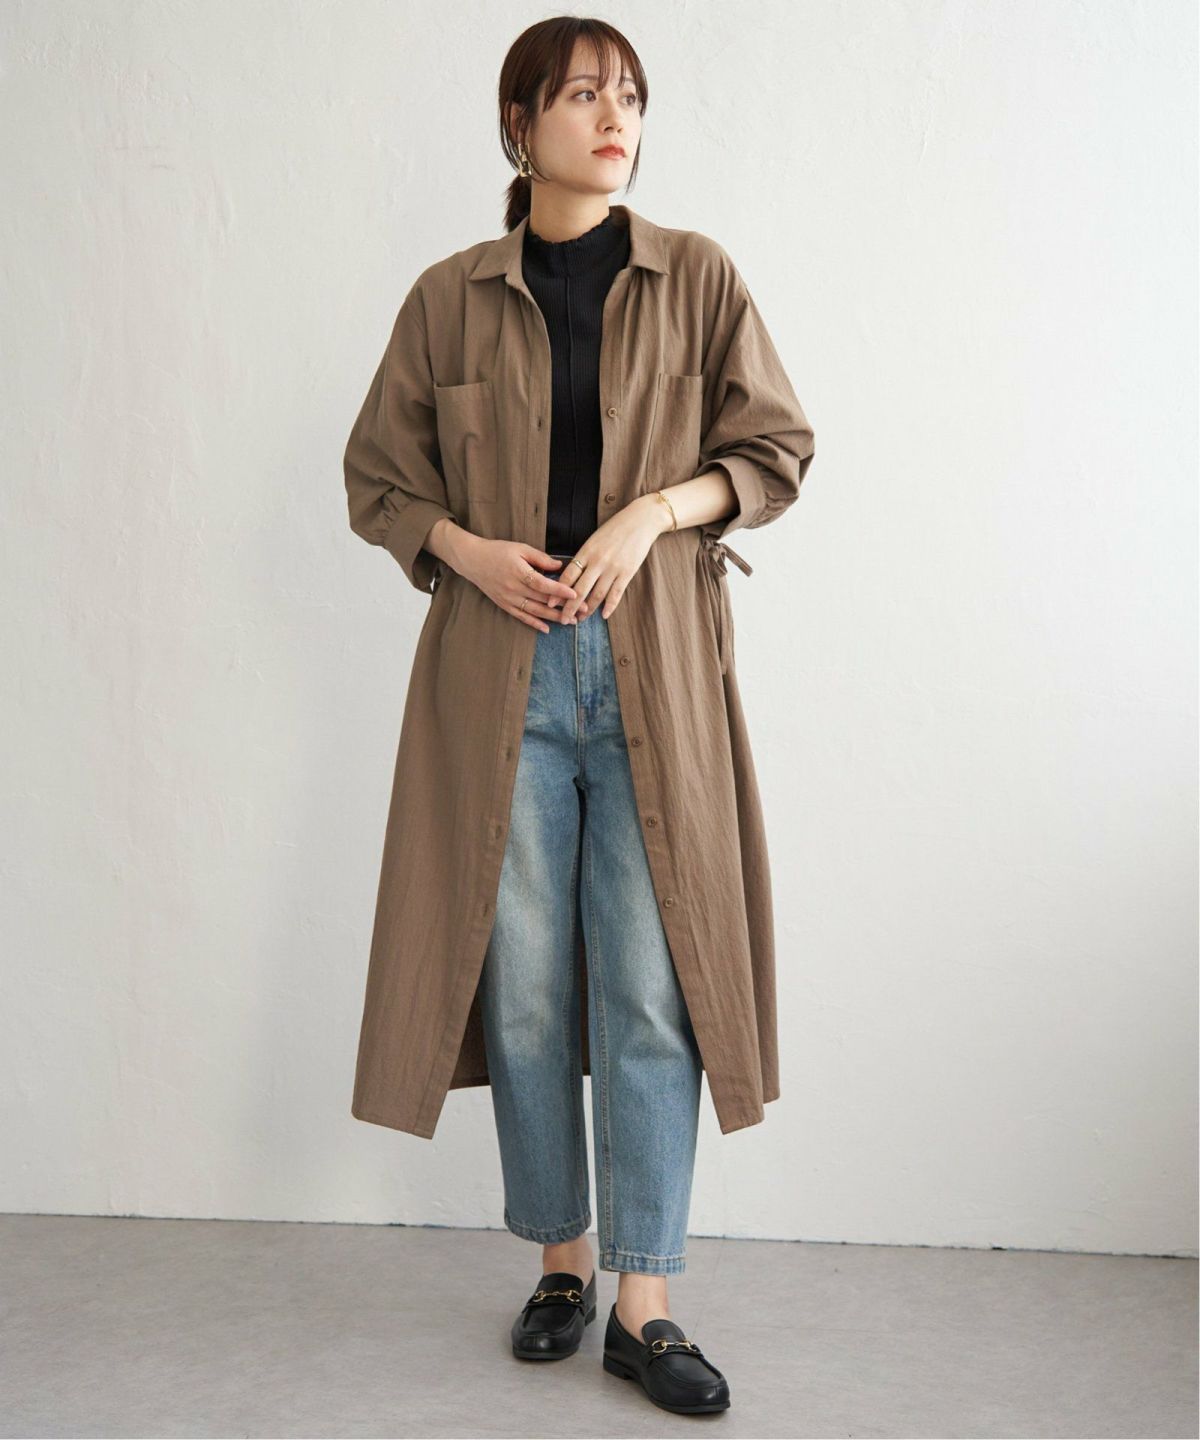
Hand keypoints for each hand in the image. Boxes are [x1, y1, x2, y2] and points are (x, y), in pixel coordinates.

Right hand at [459, 538, 590, 633]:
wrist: (472, 560)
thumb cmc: (498, 551)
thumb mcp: (520, 548)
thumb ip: (541, 558)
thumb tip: (561, 566)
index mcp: (519, 572)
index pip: (542, 584)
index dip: (559, 590)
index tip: (576, 594)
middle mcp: (513, 588)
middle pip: (542, 599)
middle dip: (564, 605)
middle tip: (582, 610)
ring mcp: (508, 598)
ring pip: (534, 611)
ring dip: (553, 618)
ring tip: (570, 621)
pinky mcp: (504, 605)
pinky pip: (521, 617)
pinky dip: (534, 624)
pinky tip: (547, 629)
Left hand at [558, 495, 670, 622]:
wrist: (641, 520)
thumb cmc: (615, 528)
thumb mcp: (595, 538)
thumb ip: (584, 556)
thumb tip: (571, 575)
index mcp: (587, 551)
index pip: (568, 576)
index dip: (557, 591)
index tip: (549, 603)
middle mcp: (598, 561)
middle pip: (579, 590)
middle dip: (569, 607)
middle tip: (563, 620)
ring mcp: (613, 568)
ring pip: (597, 595)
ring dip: (588, 609)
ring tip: (581, 619)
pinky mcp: (627, 572)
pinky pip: (616, 593)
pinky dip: (610, 606)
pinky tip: (604, 615)